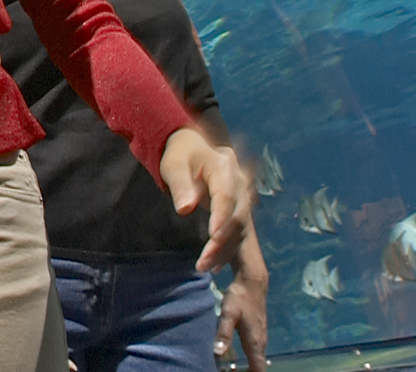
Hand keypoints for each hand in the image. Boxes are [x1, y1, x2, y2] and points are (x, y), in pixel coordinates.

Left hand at [160, 127, 251, 271]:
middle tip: (204, 263)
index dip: (221, 216)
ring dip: (225, 250)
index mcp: (223, 167)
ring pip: (240, 227)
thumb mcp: (173, 164)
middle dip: (223, 241)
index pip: (225, 195)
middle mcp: (239, 183)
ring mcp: (242, 197)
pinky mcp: (240, 210)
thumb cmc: (181, 155)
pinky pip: (239, 232)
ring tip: (204, 267)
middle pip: (237, 215)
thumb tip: (185, 209)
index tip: (213, 236)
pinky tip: (216, 265)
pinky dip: (229, 249)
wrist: (195, 147)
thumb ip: (179, 184)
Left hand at [217, 264, 269, 370]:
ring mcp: (260, 338)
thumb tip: (218, 352)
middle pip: (257, 367)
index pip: (258, 370)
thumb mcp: (228, 314)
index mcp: (255, 343)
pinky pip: (253, 352)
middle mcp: (260, 343)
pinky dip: (245, 359)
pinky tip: (232, 358)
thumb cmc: (240, 298)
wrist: (252, 282)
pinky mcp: (256, 333)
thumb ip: (224, 333)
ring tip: (226, 369)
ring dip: (245, 367)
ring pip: (255, 360)